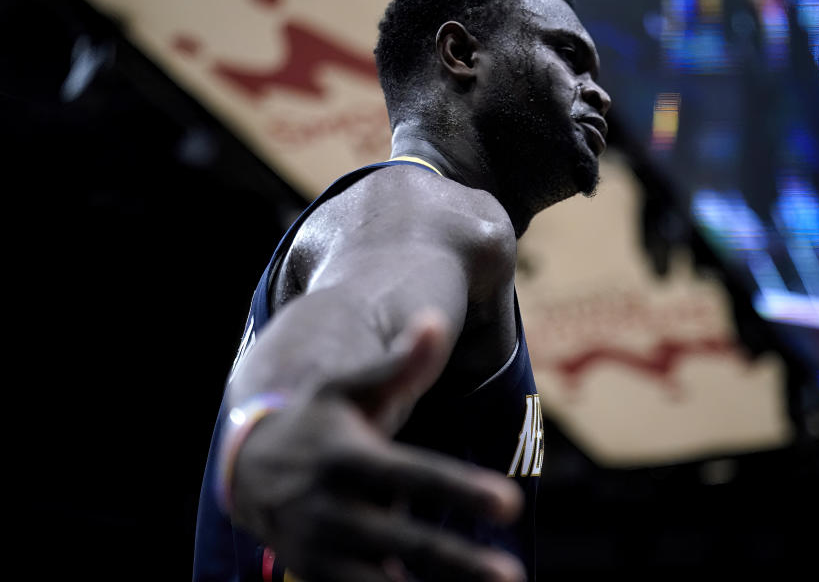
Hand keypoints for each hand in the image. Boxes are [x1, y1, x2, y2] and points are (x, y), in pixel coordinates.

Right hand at [229, 312, 525, 581]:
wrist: (248, 469)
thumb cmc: (317, 421)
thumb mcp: (349, 388)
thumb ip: (397, 364)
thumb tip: (434, 321)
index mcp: (347, 458)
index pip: (413, 475)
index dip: (460, 489)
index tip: (510, 503)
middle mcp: (334, 508)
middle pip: (405, 540)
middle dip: (457, 563)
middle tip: (511, 577)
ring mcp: (323, 550)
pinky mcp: (318, 577)